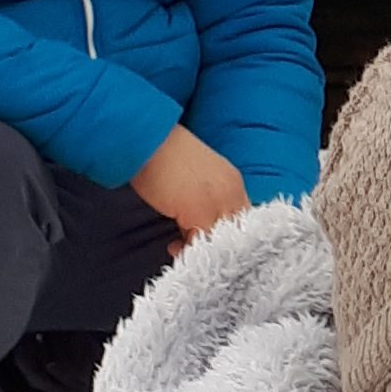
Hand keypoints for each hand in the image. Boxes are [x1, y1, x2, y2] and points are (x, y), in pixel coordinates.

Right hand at [130, 122, 251, 240]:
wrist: (148, 141)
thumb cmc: (162, 157)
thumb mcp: (195, 178)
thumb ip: (206, 202)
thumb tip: (197, 229)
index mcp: (233, 182)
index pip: (242, 218)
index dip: (226, 234)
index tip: (208, 241)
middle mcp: (232, 192)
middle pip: (235, 232)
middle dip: (215, 245)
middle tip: (192, 249)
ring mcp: (219, 202)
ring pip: (219, 240)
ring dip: (200, 248)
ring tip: (179, 248)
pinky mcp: (199, 212)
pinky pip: (201, 243)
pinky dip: (188, 250)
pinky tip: (173, 247)